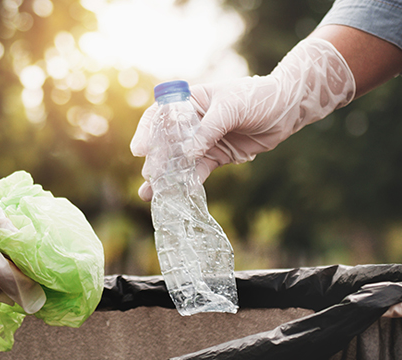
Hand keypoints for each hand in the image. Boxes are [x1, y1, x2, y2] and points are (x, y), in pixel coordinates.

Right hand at [132, 37, 355, 200]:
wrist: (287, 109)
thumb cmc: (257, 96)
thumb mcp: (231, 107)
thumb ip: (209, 129)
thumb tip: (188, 153)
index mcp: (189, 102)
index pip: (159, 116)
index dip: (146, 132)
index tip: (140, 150)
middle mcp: (191, 123)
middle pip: (165, 143)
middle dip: (155, 161)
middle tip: (150, 176)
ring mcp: (202, 141)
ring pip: (178, 161)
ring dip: (165, 178)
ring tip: (149, 195)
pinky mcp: (215, 157)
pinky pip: (197, 172)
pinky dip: (188, 184)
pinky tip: (177, 196)